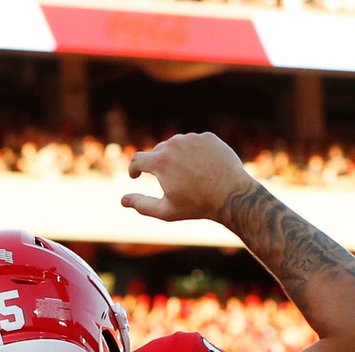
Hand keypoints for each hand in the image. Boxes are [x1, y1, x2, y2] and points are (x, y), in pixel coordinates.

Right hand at [122, 133, 255, 224]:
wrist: (231, 195)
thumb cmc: (197, 206)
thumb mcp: (166, 211)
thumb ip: (141, 205)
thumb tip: (123, 200)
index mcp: (160, 161)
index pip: (137, 160)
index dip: (133, 169)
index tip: (135, 176)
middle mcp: (174, 144)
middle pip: (157, 152)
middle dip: (157, 165)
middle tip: (166, 181)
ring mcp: (192, 138)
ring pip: (176, 146)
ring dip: (176, 158)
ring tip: (186, 176)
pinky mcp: (208, 137)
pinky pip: (195, 144)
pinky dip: (194, 153)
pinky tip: (201, 168)